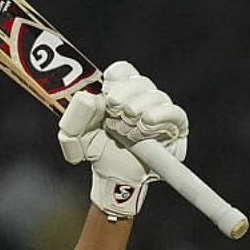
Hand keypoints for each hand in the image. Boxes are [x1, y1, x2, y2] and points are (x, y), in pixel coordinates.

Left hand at [57, 62, 186, 217]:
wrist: (113, 178)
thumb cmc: (98, 153)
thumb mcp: (75, 137)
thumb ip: (73, 118)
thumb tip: (88, 99)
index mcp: (120, 93)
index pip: (124, 71)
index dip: (117, 77)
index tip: (107, 93)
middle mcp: (143, 99)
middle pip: (141, 82)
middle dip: (125, 95)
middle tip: (113, 113)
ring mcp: (160, 113)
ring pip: (158, 96)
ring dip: (139, 109)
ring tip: (126, 128)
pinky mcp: (176, 129)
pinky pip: (176, 114)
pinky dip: (160, 116)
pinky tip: (145, 125)